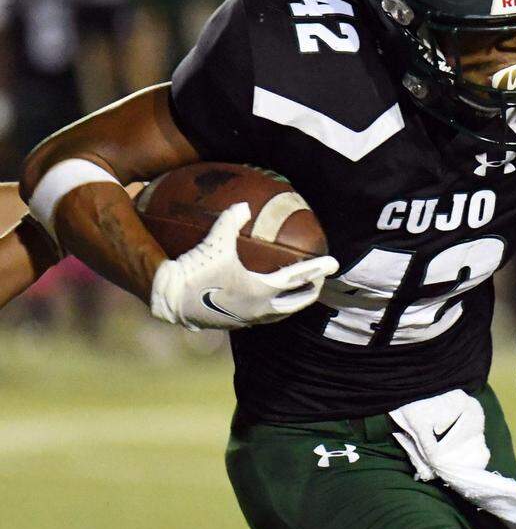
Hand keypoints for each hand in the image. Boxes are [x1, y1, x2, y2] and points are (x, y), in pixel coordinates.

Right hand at [150, 202, 338, 329]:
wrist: (167, 301)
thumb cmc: (194, 271)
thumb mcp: (214, 243)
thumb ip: (231, 221)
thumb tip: (244, 204)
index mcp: (261, 290)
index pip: (298, 279)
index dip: (317, 269)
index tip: (334, 263)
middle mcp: (259, 309)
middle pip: (295, 303)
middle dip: (310, 292)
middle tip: (320, 281)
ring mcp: (247, 320)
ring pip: (279, 314)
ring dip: (292, 303)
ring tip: (298, 294)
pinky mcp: (232, 324)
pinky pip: (261, 317)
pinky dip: (271, 309)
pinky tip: (265, 301)